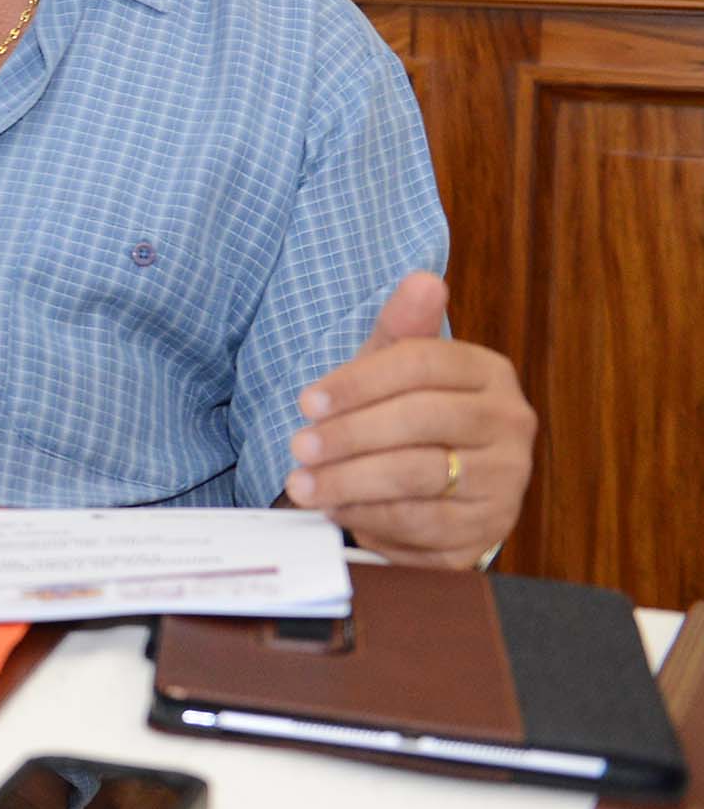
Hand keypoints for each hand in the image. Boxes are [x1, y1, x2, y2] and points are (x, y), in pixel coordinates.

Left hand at [284, 272, 534, 567]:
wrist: (437, 491)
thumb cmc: (407, 417)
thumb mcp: (395, 369)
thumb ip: (402, 326)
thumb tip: (423, 280)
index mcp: (489, 372)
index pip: (422, 363)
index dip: (357, 382)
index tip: (305, 402)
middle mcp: (511, 423)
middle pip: (421, 419)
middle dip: (349, 434)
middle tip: (298, 447)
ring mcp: (507, 479)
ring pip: (419, 474)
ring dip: (350, 480)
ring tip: (302, 484)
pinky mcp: (489, 527)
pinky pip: (423, 523)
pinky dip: (372, 516)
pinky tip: (337, 510)